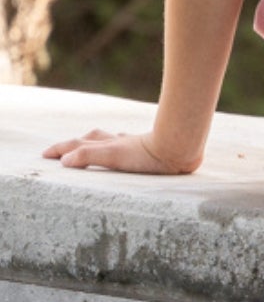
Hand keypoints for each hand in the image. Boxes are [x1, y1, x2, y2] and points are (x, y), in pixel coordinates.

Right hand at [42, 128, 201, 174]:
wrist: (179, 148)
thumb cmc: (148, 155)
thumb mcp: (113, 156)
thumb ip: (88, 157)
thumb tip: (65, 161)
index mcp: (108, 145)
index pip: (78, 147)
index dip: (62, 150)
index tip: (46, 154)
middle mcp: (118, 142)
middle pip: (91, 140)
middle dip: (75, 144)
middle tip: (63, 149)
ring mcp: (133, 144)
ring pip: (110, 140)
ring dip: (96, 143)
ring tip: (90, 145)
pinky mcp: (149, 147)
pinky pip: (128, 144)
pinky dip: (119, 144)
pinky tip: (127, 145)